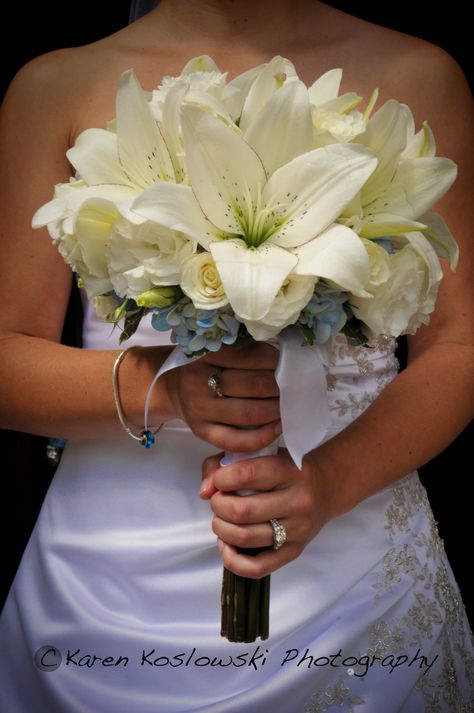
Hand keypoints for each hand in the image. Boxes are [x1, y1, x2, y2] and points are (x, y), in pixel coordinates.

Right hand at [163, 342, 280, 451]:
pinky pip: (236, 440)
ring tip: (290, 406)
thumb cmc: (204, 367)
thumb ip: (243, 352)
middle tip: (295, 387)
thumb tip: (286, 359)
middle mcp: (199, 381)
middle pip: (253, 384)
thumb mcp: (215, 351)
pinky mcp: (202, 432)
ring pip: (249, 413)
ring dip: (277, 410)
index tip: (288, 364)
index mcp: (206, 354)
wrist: (170, 388)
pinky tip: (277, 428)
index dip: (276, 361)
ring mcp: (200, 409)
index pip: (250, 356)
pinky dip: (263, 436)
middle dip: (280, 387)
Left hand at [200, 449, 338, 577]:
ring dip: (221, 530)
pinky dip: (233, 560)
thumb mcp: (260, 454)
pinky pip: (257, 568)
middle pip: (242, 510)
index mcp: (288, 470)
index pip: (246, 474)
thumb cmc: (285, 469)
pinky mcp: (294, 551)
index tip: (218, 480)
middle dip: (218, 506)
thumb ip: (224, 463)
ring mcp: (298, 529)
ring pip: (245, 538)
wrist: (326, 488)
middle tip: (217, 501)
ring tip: (221, 520)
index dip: (221, 479)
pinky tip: (227, 545)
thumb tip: (205, 491)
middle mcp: (297, 500)